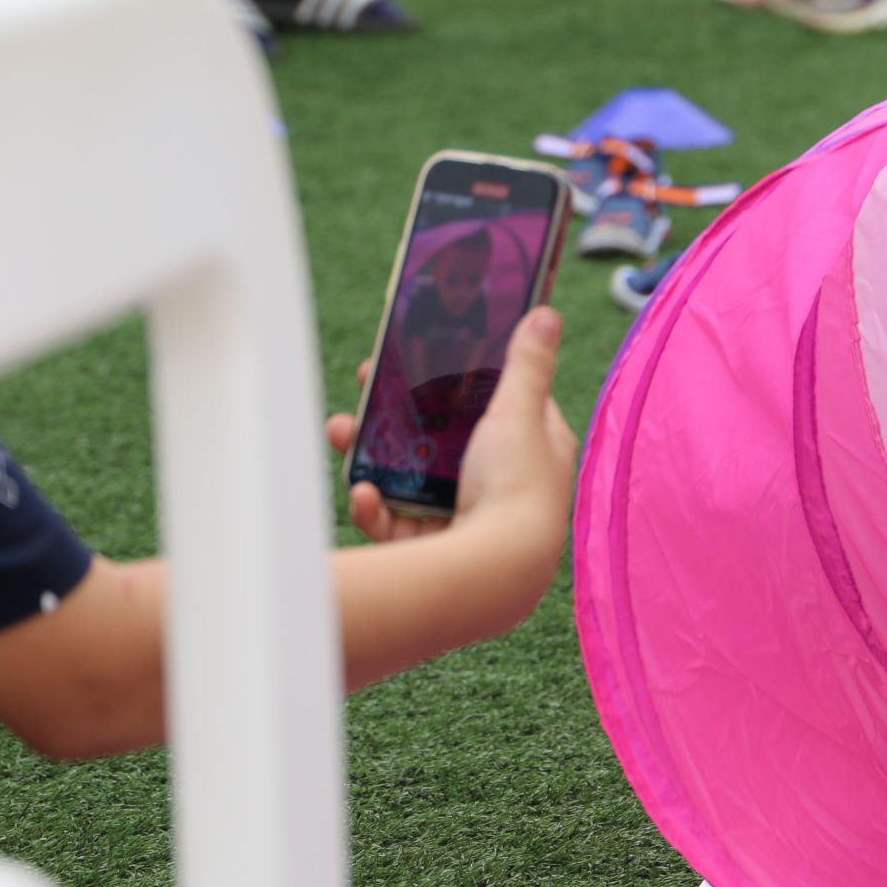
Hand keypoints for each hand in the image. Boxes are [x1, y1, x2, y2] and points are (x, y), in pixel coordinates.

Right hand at [327, 307, 578, 544]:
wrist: (498, 572)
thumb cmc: (517, 486)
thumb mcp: (520, 411)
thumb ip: (527, 363)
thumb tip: (546, 314)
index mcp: (533, 447)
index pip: (497, 401)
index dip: (459, 378)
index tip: (419, 358)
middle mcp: (503, 482)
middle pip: (442, 438)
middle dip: (397, 415)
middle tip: (364, 392)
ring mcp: (468, 516)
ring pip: (411, 478)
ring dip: (371, 456)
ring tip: (339, 434)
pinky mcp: (438, 548)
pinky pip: (397, 523)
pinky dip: (375, 508)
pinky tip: (362, 495)